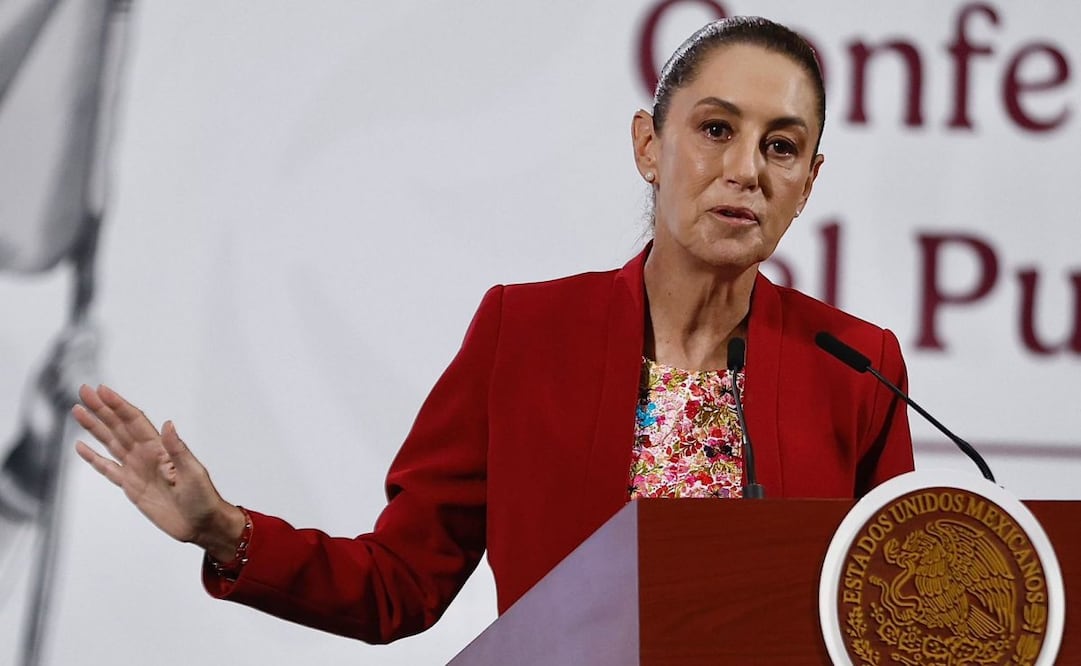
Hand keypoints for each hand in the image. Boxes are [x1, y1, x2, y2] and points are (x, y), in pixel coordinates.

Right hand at [73, 384, 245, 560]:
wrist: (201, 524)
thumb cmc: (203, 498)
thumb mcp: (193, 473)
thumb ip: (178, 450)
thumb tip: (168, 424)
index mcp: (160, 448)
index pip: (135, 421)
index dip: (118, 405)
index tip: (102, 390)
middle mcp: (146, 455)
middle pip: (118, 426)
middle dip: (101, 409)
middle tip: (83, 390)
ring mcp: (137, 469)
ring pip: (110, 443)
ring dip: (94, 427)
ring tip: (78, 410)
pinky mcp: (131, 487)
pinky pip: (108, 469)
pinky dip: (94, 458)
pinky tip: (81, 446)